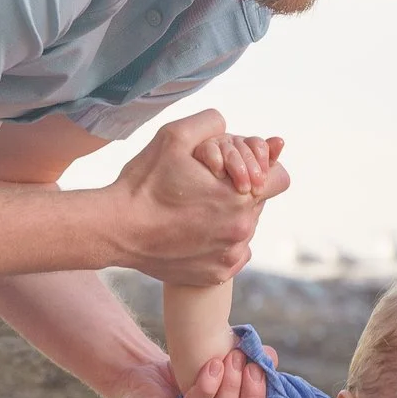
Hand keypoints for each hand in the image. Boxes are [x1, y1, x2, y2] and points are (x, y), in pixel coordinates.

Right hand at [103, 111, 290, 285]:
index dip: (262, 168)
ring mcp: (230, 256)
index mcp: (240, 196)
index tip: (240, 169)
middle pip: (259, 204)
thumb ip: (210, 122)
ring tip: (194, 211)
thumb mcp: (174, 136)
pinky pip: (233, 254)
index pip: (280, 178)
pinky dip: (220, 243)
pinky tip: (195, 233)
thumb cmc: (144, 182)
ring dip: (229, 218)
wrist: (117, 229)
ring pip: (245, 230)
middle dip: (240, 192)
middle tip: (206, 188)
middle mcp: (242, 230)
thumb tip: (230, 126)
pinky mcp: (217, 274)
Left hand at [113, 348, 266, 397]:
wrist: (143, 377)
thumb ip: (253, 374)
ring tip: (233, 359)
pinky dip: (206, 388)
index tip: (275, 383)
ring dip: (230, 389)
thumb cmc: (191, 381)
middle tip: (252, 365)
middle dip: (252, 397)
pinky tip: (212, 366)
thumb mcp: (228, 381)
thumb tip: (271, 356)